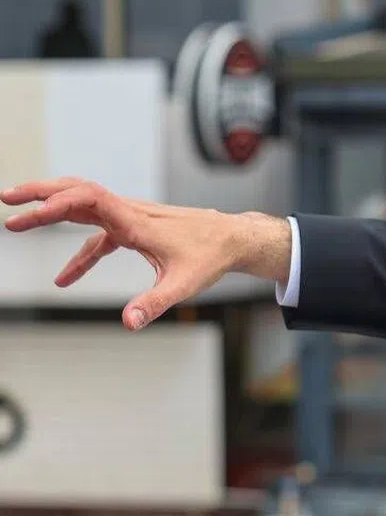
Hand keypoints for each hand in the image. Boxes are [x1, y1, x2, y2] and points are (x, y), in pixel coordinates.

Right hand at [2, 177, 291, 330]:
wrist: (233, 239)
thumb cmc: (211, 258)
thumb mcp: (183, 285)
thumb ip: (153, 303)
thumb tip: (128, 322)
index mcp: (136, 221)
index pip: (88, 201)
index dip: (55, 204)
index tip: (27, 215)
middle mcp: (129, 212)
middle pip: (77, 192)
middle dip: (40, 194)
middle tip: (6, 200)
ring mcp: (130, 218)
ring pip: (83, 205)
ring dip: (50, 208)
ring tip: (15, 217)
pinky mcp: (134, 228)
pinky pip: (98, 235)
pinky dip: (78, 252)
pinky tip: (64, 279)